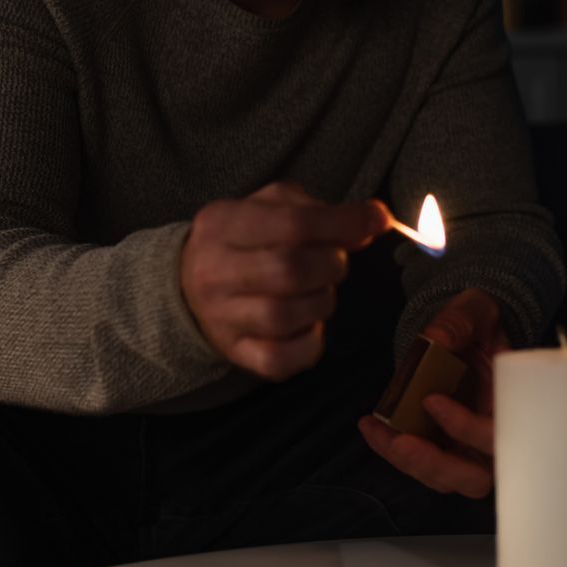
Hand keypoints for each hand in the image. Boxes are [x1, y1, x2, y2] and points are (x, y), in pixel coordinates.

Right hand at [180, 182, 389, 381]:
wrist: (189, 286)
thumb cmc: (244, 241)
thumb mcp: (272, 208)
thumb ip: (322, 212)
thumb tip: (374, 222)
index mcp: (222, 224)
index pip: (292, 223)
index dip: (343, 223)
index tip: (376, 221)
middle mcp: (213, 271)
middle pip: (290, 270)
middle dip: (330, 265)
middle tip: (334, 263)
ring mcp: (220, 317)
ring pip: (286, 316)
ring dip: (321, 302)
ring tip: (317, 291)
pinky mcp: (234, 354)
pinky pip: (281, 358)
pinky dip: (310, 342)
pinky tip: (308, 323)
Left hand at [357, 288, 506, 497]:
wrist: (468, 332)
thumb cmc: (480, 325)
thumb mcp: (476, 310)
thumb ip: (460, 321)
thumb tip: (435, 339)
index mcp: (512, 406)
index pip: (499, 436)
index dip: (467, 429)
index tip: (431, 401)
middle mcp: (494, 438)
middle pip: (475, 478)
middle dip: (435, 464)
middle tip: (401, 442)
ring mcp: (468, 449)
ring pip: (444, 479)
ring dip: (407, 461)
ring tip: (375, 431)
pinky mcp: (441, 448)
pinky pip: (419, 463)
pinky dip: (392, 450)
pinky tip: (370, 426)